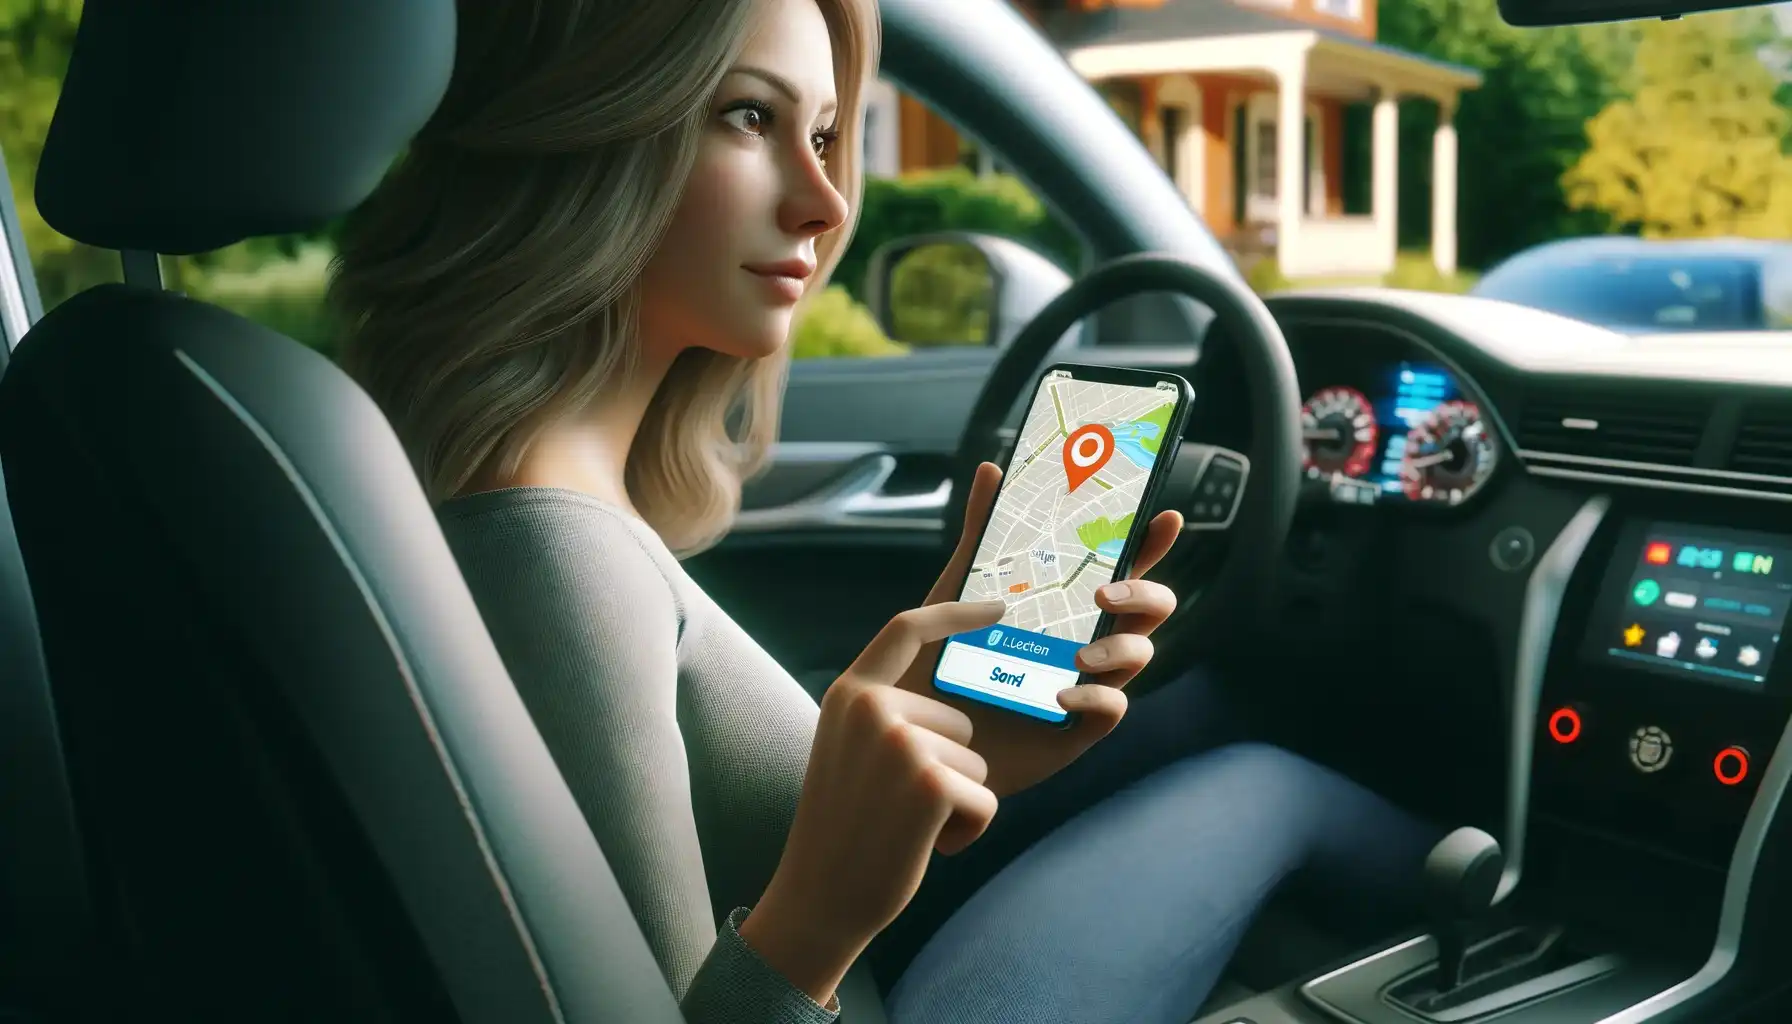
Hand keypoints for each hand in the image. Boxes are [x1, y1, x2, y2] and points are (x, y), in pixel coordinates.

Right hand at [743, 599, 1006, 1005]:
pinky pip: (986, 798)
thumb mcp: (848, 749)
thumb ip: (884, 711)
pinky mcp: (931, 783)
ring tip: (907, 825)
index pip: (907, 629)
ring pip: (977, 762)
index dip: (956, 612)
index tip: (998, 606)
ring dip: (959, 801)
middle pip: (960, 721)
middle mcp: (872, 708)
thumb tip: (942, 689)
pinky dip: (968, 829)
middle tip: (900, 806)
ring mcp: (900, 743)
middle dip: (951, 770)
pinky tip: (926, 845)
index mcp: (850, 693)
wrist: (819, 897)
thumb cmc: (843, 828)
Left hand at [896, 462, 1182, 798]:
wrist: (919, 735)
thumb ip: (981, 536)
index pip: (1123, 567)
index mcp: (1069, 604)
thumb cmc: (943, 661)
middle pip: (1149, 610)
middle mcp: (1088, 639)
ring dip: (1121, 649)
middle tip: (1104, 593)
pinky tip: (1063, 694)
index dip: (1151, 544)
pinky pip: (1111, 710)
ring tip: (1079, 653)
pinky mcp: (1077, 730)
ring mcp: (1088, 683)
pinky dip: (1097, 698)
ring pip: (1139, 657)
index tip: (1164, 518)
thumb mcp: (957, 593)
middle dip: (1144, 595)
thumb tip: (992, 469)